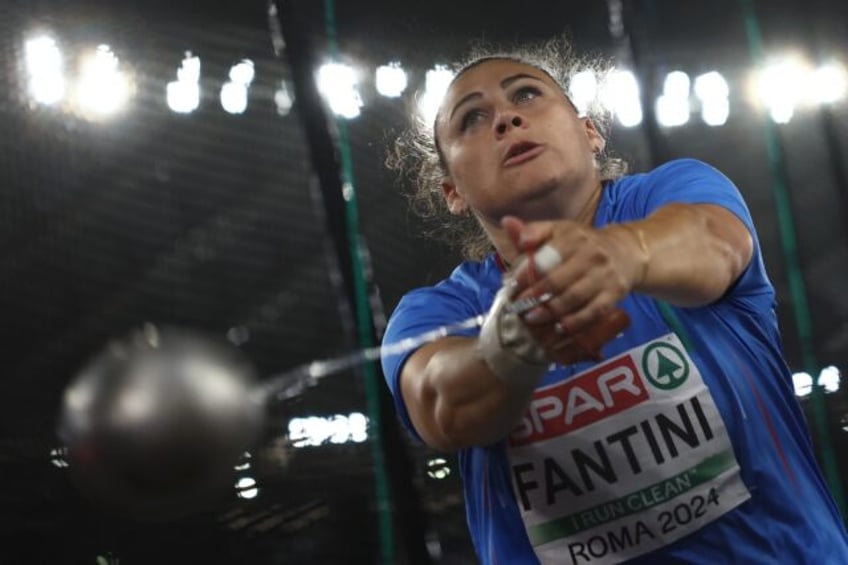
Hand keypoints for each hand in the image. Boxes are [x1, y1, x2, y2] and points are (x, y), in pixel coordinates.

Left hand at [503, 216, 642, 340]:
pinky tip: (558, 328)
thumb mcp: (560, 230)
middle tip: (518, 307)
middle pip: (557, 281)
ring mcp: (605, 276)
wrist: (627, 252)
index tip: (511, 287)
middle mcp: (591, 255)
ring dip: (549, 312)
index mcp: (574, 237)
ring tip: (531, 318)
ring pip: (573, 298)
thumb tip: (507, 223)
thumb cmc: (583, 243)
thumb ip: (533, 230)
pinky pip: (592, 312)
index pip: (546, 258)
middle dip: (533, 297)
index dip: (525, 274)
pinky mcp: (614, 294)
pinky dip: (574, 323)